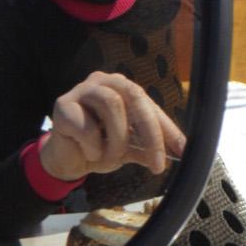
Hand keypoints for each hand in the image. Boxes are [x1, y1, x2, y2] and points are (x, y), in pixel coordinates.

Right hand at [37, 71, 187, 180]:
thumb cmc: (101, 147)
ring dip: (118, 139)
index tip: (183, 151)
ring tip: (112, 156)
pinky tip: (91, 153)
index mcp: (124, 88)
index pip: (151, 105)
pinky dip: (94, 146)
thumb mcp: (131, 149)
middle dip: (151, 133)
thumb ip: (151, 147)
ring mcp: (81, 90)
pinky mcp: (62, 105)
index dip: (168, 129)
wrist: (68, 160)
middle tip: (157, 163)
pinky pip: (86, 125)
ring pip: (112, 104)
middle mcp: (104, 82)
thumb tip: (181, 151)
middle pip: (134, 96)